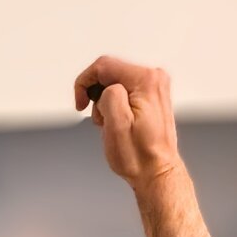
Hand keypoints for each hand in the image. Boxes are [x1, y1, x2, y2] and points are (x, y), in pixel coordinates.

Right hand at [73, 57, 181, 189]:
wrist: (155, 171)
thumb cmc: (138, 155)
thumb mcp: (117, 125)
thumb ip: (109, 96)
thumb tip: (106, 88)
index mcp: (146, 81)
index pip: (104, 66)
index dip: (84, 83)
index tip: (80, 104)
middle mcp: (154, 78)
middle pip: (110, 72)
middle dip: (96, 95)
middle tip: (99, 120)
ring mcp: (155, 86)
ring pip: (115, 83)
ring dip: (105, 103)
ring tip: (111, 124)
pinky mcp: (152, 96)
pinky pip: (124, 92)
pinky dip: (114, 105)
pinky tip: (119, 123)